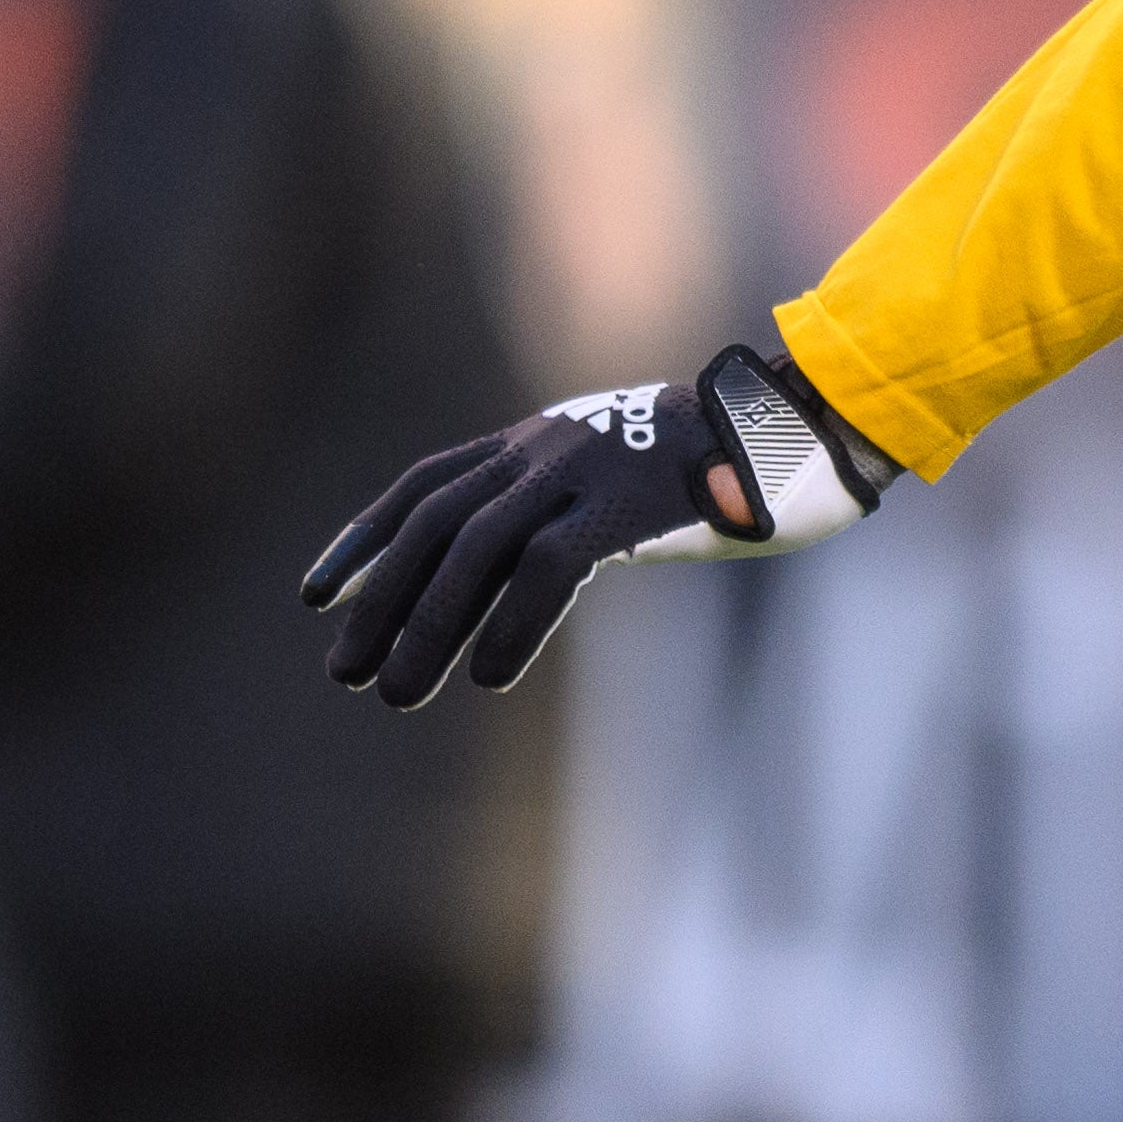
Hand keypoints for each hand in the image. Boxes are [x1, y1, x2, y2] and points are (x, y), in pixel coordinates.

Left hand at [303, 343, 888, 706]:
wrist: (808, 427)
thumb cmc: (729, 465)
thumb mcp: (629, 475)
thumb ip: (569, 507)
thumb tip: (509, 575)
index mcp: (541, 437)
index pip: (425, 484)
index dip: (362, 539)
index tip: (313, 595)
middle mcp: (549, 445)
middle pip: (436, 522)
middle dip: (380, 601)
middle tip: (344, 673)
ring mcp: (590, 469)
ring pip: (477, 546)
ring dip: (427, 626)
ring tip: (397, 694)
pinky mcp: (631, 503)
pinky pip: (549, 568)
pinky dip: (510, 626)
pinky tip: (491, 678)